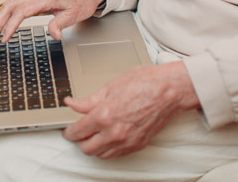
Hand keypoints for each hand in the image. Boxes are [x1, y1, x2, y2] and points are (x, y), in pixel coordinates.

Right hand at [0, 0, 105, 42]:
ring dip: (0, 18)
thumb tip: (53, 35)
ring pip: (10, 4)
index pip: (21, 12)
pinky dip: (5, 12)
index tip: (4, 38)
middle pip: (10, 7)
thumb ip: (60, 24)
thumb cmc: (81, 1)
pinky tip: (1, 21)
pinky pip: (15, 3)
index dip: (10, 26)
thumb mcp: (74, 15)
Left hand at [63, 61, 200, 158]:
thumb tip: (72, 104)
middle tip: (79, 131)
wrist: (169, 90)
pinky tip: (108, 138)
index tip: (68, 129)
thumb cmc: (144, 83)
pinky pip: (116, 155)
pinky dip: (108, 149)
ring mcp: (127, 141)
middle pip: (87, 148)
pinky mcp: (137, 145)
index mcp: (104, 116)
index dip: (69, 131)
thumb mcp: (110, 87)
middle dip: (80, 140)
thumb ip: (88, 101)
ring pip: (101, 155)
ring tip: (94, 134)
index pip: (78, 132)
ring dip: (94, 147)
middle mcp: (115, 133)